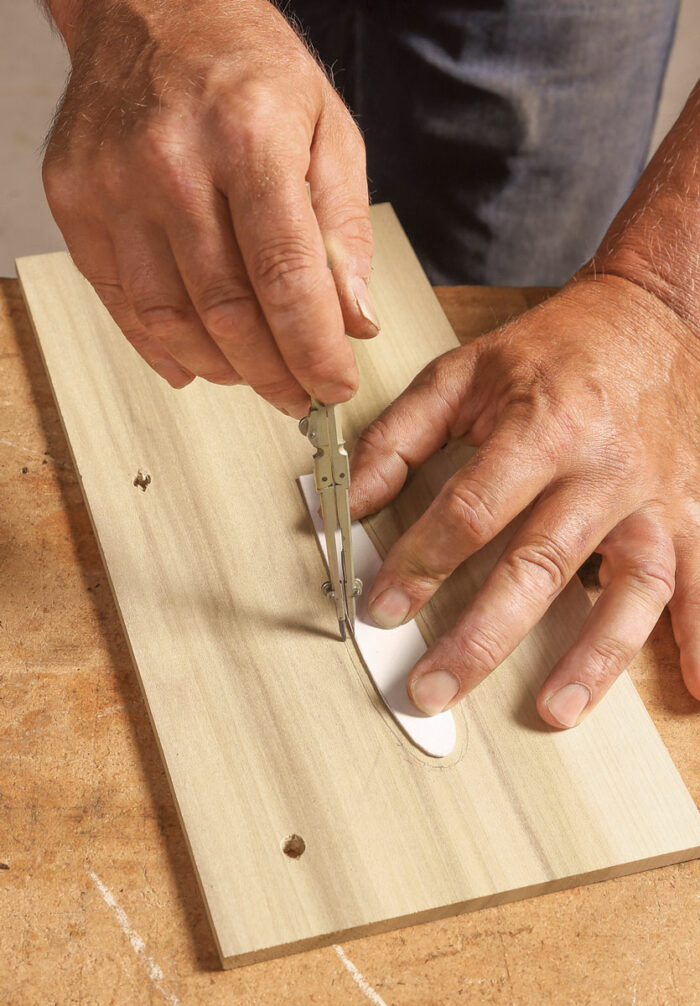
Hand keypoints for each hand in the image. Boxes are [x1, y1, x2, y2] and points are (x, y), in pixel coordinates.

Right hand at [42, 0, 377, 415]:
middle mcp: (173, 163)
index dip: (314, 348)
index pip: (287, 276)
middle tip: (298, 393)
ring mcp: (114, 184)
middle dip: (272, 372)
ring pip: (170, 317)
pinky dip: (161, 347)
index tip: (333, 384)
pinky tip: (196, 362)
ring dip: (221, 366)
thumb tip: (354, 319)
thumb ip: (345, 229)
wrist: (149, 8)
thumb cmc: (246, 66)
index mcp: (249, 137)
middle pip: (227, 310)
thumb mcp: (327, 128)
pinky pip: (121, 301)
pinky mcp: (76, 201)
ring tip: (253, 375)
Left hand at [349, 275, 699, 725]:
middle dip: (482, 635)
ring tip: (555, 711)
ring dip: (594, 656)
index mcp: (540, 426)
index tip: (382, 608)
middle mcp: (601, 467)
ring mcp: (653, 495)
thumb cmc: (552, 350)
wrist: (647, 316)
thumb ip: (401, 435)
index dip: (421, 563)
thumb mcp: (464, 372)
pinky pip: (699, 580)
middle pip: (539, 564)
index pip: (471, 511)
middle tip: (434, 687)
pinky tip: (692, 689)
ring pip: (631, 587)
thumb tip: (353, 499)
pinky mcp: (690, 509)